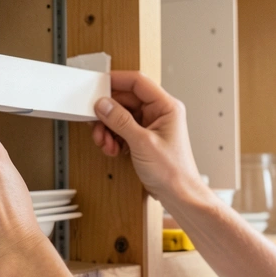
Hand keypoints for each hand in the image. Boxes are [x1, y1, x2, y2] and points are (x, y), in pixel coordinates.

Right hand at [91, 71, 204, 200]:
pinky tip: (113, 149)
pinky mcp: (143, 138)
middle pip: (125, 100)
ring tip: (106, 142)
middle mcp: (159, 113)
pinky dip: (113, 138)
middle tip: (96, 123)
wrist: (179, 195)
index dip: (116, 81)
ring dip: (108, 129)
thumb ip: (120, 121)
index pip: (138, 82)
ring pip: (121, 116)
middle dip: (108, 114)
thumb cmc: (174, 172)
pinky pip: (122, 130)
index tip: (98, 85)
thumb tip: (104, 104)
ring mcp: (150, 126)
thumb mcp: (142, 143)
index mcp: (166, 107)